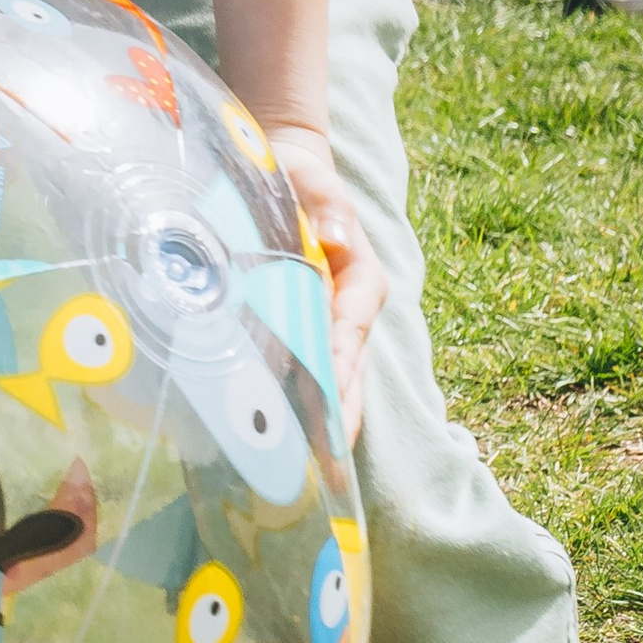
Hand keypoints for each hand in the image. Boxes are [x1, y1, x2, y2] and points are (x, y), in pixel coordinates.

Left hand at [258, 119, 380, 445]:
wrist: (283, 170)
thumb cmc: (300, 174)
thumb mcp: (313, 177)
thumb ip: (327, 203)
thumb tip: (335, 239)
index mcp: (361, 278)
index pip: (351, 329)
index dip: (340, 364)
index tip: (331, 400)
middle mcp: (349, 310)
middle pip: (349, 370)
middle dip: (340, 416)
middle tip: (327, 466)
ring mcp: (327, 324)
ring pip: (331, 381)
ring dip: (322, 423)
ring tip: (311, 472)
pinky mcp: (301, 330)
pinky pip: (304, 372)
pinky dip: (299, 405)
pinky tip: (281, 440)